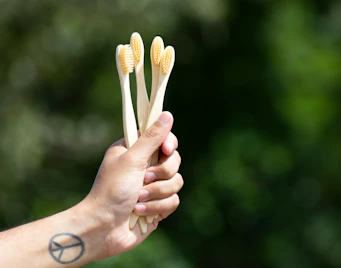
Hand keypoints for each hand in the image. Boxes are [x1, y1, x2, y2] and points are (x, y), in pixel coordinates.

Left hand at [81, 112, 182, 258]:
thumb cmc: (111, 190)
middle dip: (160, 173)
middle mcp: (145, 166)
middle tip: (142, 179)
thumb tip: (167, 114)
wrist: (103, 228)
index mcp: (135, 151)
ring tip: (137, 199)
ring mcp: (153, 187)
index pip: (164, 138)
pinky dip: (156, 207)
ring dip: (156, 192)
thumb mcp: (132, 159)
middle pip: (174, 160)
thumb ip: (152, 137)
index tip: (166, 149)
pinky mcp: (158, 205)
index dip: (168, 144)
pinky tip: (139, 212)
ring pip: (177, 182)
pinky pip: (174, 201)